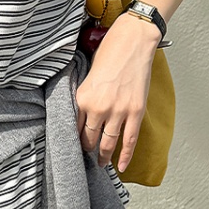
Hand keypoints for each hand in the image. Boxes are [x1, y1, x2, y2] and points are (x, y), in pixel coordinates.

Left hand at [75, 13, 160, 171]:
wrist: (132, 42)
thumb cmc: (109, 53)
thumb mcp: (87, 75)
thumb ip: (85, 96)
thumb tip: (81, 114)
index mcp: (82, 98)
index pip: (74, 127)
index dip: (74, 138)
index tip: (73, 145)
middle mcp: (98, 108)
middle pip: (89, 138)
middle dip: (87, 148)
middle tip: (86, 155)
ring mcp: (118, 111)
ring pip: (108, 143)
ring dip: (103, 156)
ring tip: (101, 163)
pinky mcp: (135, 112)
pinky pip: (129, 140)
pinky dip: (125, 156)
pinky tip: (120, 167)